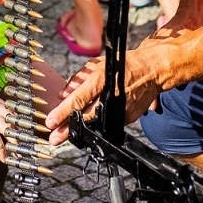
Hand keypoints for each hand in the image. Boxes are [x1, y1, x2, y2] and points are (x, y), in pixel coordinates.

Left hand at [45, 29, 185, 142]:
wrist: (151, 71)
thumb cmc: (122, 65)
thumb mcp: (96, 65)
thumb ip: (77, 80)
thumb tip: (62, 95)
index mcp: (101, 81)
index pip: (78, 100)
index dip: (63, 112)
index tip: (51, 121)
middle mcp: (110, 98)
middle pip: (84, 118)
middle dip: (67, 130)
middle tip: (53, 138)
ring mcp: (120, 110)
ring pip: (95, 124)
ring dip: (79, 131)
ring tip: (63, 137)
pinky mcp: (127, 118)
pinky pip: (107, 122)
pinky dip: (96, 124)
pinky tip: (85, 126)